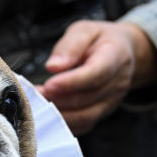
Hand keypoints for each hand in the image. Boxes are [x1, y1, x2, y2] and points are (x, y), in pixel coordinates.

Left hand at [38, 20, 156, 133]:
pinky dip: (63, 122)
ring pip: (85, 116)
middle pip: (87, 98)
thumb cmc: (100, 40)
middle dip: (58, 98)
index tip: (48, 85)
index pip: (96, 74)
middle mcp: (117, 83)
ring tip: (37, 103)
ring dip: (58, 113)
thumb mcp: (85, 31)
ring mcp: (112, 101)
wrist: (123, 53)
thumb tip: (53, 67)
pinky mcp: (102, 114)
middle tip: (34, 94)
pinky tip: (47, 113)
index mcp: (116, 57)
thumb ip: (70, 46)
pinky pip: (82, 125)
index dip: (71, 82)